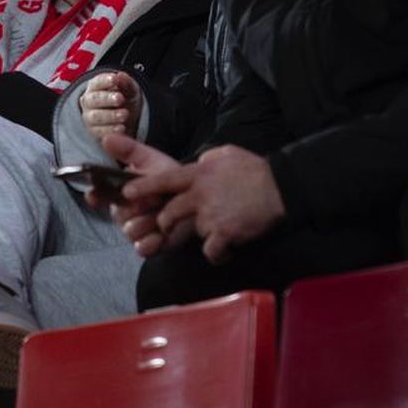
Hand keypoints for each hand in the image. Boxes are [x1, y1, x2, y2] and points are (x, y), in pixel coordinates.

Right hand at [79, 70, 142, 144]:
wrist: (126, 120)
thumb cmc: (125, 100)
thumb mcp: (129, 89)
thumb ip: (126, 82)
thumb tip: (120, 76)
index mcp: (95, 87)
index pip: (96, 82)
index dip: (104, 81)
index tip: (115, 80)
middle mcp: (89, 101)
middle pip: (94, 99)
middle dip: (107, 99)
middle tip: (120, 99)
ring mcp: (90, 117)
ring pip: (96, 117)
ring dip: (110, 115)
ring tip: (124, 114)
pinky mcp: (94, 132)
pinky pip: (99, 132)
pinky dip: (111, 130)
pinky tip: (121, 128)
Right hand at [94, 132, 188, 254]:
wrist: (197, 197)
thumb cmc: (170, 178)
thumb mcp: (149, 159)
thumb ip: (128, 150)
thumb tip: (105, 138)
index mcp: (120, 193)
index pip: (99, 195)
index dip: (96, 196)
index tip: (93, 195)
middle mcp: (125, 213)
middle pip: (118, 214)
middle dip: (135, 207)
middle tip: (153, 198)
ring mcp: (136, 230)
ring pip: (130, 231)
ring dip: (146, 222)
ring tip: (161, 214)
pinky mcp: (150, 245)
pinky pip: (142, 248)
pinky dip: (151, 242)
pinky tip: (161, 234)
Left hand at [102, 134, 285, 263]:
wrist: (281, 187)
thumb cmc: (255, 169)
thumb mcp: (226, 153)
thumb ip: (207, 159)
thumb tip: (200, 161)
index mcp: (199, 174)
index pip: (164, 180)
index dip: (144, 188)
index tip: (127, 195)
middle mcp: (199, 195)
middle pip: (170, 213)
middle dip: (165, 223)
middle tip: (168, 227)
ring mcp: (210, 216)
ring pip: (191, 232)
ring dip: (201, 236)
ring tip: (216, 233)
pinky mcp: (223, 234)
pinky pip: (211, 251)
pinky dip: (218, 254)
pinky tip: (227, 249)